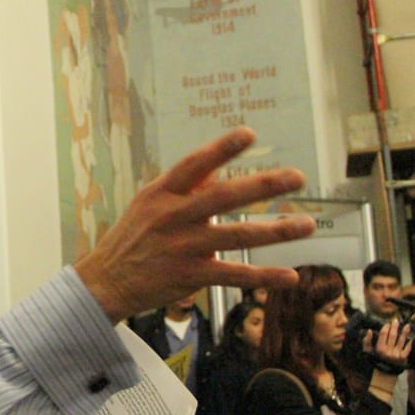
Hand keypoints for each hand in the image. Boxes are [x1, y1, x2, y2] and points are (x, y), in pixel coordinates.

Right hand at [73, 127, 314, 323]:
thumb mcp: (149, 204)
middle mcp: (173, 217)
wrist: (106, 281)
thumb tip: (217, 168)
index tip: (248, 133)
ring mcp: (183, 247)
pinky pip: (234, 275)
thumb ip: (184, 187)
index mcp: (161, 194)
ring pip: (237, 236)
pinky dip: (264, 277)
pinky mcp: (191, 276)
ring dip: (276, 231)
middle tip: (297, 177)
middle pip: (223, 198)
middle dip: (263, 186)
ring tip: (308, 225)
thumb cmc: (132, 237)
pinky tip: (290, 276)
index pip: (194, 165)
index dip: (221, 148)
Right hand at [366, 318, 410, 367]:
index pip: (383, 334)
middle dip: (394, 327)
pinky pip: (407, 349)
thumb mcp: (367, 351)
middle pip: (392, 335)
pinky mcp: (403, 358)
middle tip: (396, 321)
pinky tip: (411, 338)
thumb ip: (366, 341)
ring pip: (401, 340)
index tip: (387, 323)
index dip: (386, 327)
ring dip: (404, 332)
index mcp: (379, 348)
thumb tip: (369, 330)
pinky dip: (410, 343)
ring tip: (407, 326)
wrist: (385, 372)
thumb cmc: (376, 359)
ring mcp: (397, 354)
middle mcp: (388, 351)